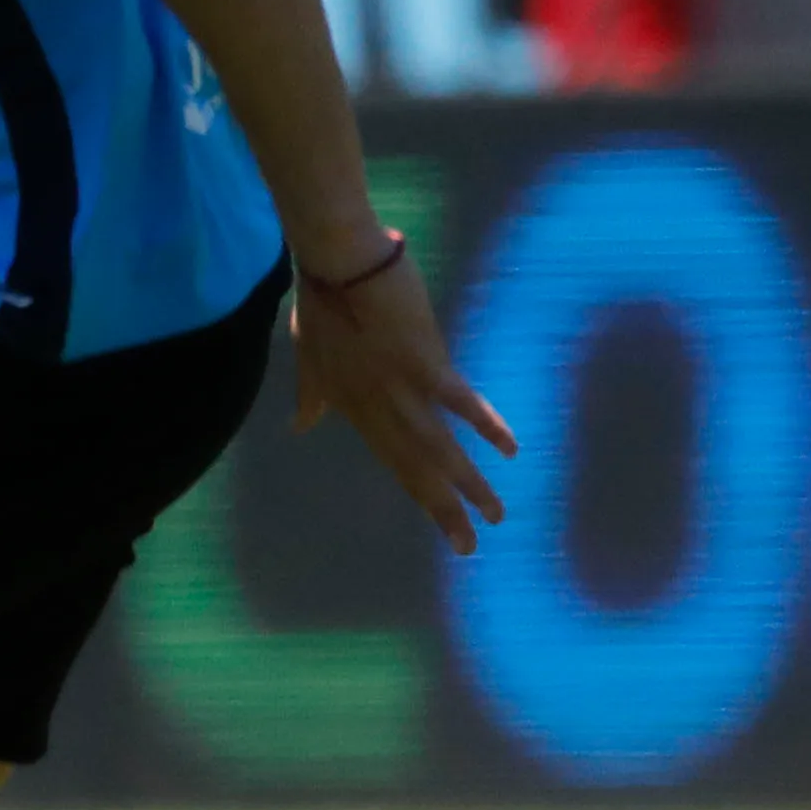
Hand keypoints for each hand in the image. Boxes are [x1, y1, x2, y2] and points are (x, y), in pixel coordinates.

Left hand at [284, 239, 519, 556]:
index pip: (393, 462)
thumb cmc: (324, 302)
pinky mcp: (425, 364)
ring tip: (496, 514)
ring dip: (467, 485)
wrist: (336, 263)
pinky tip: (510, 451)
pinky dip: (486, 426)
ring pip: (438, 449)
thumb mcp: (308, 358)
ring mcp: (401, 390)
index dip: (419, 495)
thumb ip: (312, 395)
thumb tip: (300, 425)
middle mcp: (377, 410)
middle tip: (470, 546)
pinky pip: (460, 403)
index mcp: (353, 409)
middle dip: (444, 509)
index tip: (443, 525)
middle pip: (416, 469)